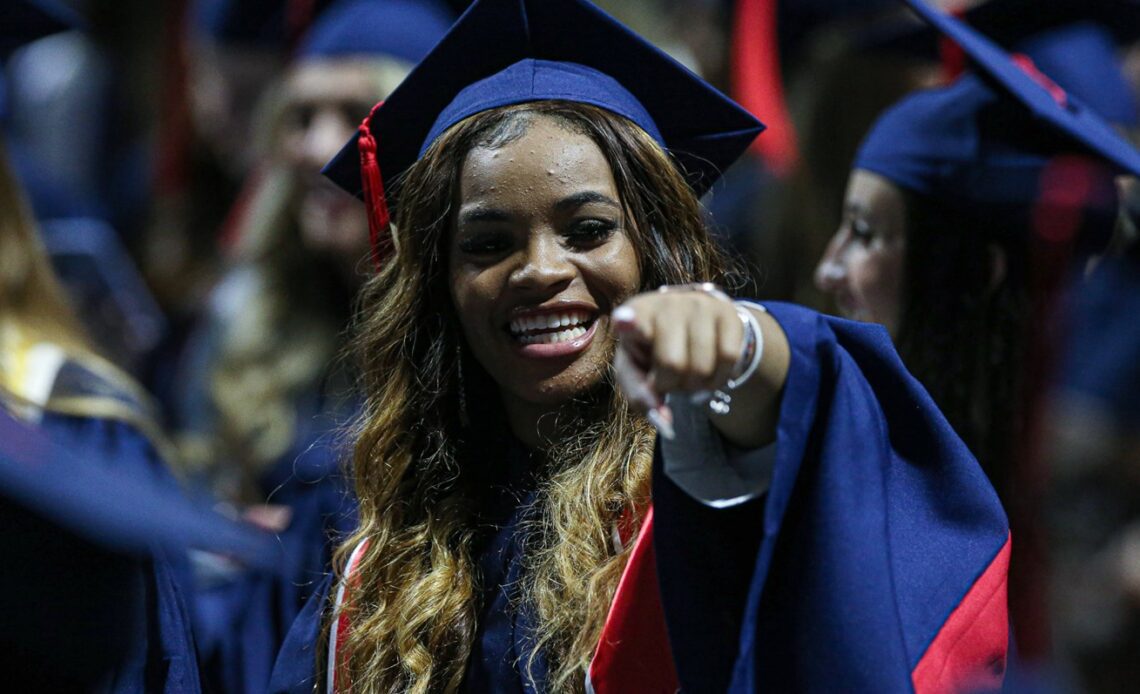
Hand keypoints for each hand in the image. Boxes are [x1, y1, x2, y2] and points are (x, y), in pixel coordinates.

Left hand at [612, 286, 745, 436]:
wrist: (691, 325)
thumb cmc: (653, 350)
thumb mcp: (635, 370)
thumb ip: (639, 394)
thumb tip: (663, 419)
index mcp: (635, 313)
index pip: (631, 318)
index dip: (629, 322)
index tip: (624, 321)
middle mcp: (667, 303)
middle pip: (672, 364)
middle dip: (672, 385)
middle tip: (669, 379)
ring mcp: (700, 304)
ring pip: (702, 366)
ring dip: (695, 386)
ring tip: (688, 376)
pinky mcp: (728, 312)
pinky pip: (729, 358)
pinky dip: (718, 378)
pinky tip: (708, 373)